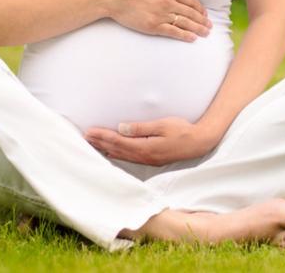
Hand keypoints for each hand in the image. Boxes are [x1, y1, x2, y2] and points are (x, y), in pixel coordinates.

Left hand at [84, 117, 219, 165]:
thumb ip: (141, 128)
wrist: (200, 143)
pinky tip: (111, 152)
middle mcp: (144, 156)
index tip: (89, 131)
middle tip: (85, 137)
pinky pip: (129, 158)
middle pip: (116, 150)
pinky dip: (117, 154)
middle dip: (100, 143)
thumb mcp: (162, 125)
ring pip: (121, 155)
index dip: (102, 136)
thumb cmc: (182, 131)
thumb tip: (121, 128)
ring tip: (93, 144)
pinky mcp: (151, 159)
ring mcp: (148, 159)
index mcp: (145, 147)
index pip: (118, 141)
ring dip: (106, 149)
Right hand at [101, 0, 212, 41]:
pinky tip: (192, 38)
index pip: (190, 0)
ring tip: (205, 33)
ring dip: (198, 29)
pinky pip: (174, 32)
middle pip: (191, 13)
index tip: (204, 13)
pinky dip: (185, 35)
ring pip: (185, 23)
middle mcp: (168, 3)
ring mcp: (161, 15)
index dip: (200, 8)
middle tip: (210, 26)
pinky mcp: (154, 26)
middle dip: (202, 20)